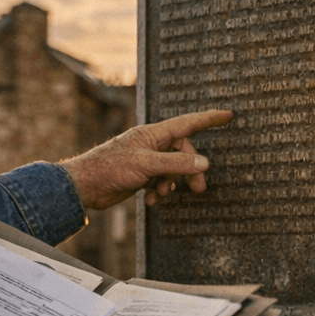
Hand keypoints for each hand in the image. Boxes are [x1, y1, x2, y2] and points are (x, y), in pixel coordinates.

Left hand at [60, 109, 233, 210]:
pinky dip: (159, 191)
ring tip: (162, 195)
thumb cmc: (110, 168)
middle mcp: (151, 144)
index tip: (229, 115)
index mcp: (153, 134)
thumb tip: (203, 163)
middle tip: (199, 188)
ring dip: (172, 183)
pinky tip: (150, 200)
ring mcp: (145, 159)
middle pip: (183, 152)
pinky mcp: (139, 175)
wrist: (85, 186)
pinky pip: (159, 180)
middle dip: (191, 170)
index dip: (209, 119)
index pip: (188, 123)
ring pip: (172, 169)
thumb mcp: (147, 166)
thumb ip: (176, 164)